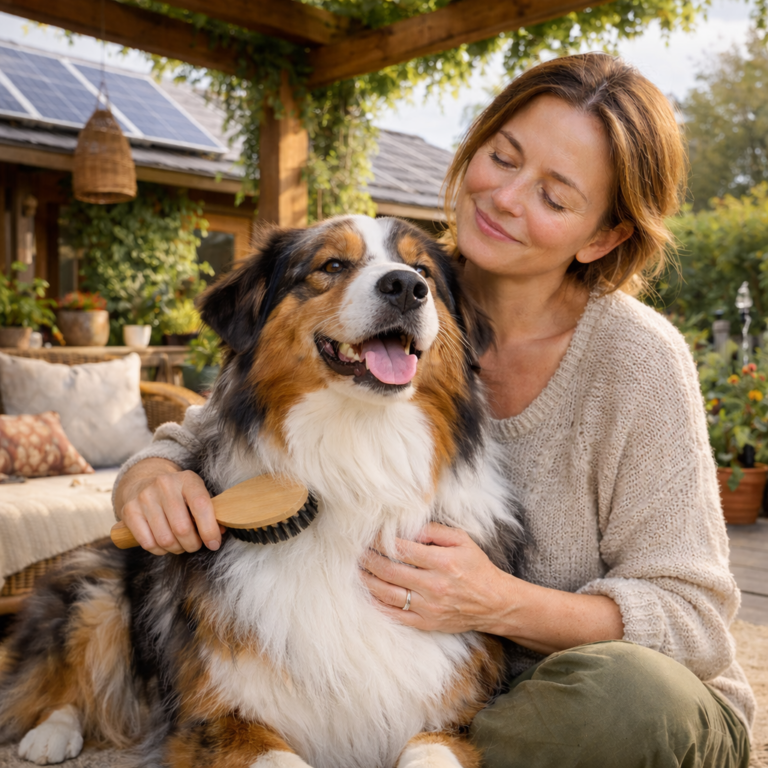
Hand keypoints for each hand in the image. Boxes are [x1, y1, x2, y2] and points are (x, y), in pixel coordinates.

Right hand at [117, 461, 223, 555]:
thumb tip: (219, 534)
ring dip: (177, 549)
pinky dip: (159, 550)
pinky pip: (148, 543)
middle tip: (195, 544)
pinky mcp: (129, 510)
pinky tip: (164, 544)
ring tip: (181, 544)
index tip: (214, 543)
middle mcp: (164, 485)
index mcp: (187, 479)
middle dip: (193, 544)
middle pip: (182, 528)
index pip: (201, 505)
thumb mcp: (197, 495)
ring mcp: (145, 497)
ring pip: (165, 539)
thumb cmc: (178, 494)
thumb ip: (210, 512)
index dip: (209, 529)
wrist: (144, 483)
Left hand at [360, 522, 515, 633]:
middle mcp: (433, 586)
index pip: (402, 549)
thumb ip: (434, 531)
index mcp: (442, 562)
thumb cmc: (477, 567)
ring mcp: (428, 607)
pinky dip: (377, 604)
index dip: (381, 541)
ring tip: (356, 569)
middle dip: (369, 559)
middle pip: (390, 571)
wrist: (494, 603)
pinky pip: (394, 615)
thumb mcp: (462, 540)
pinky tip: (366, 593)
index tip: (369, 535)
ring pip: (387, 594)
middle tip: (356, 550)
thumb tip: (407, 528)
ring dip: (368, 580)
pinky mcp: (426, 623)